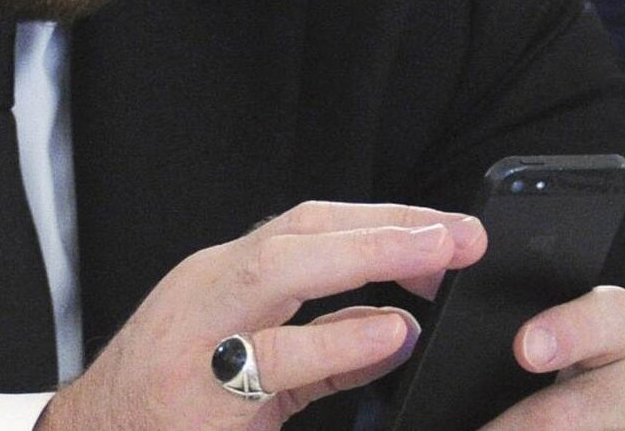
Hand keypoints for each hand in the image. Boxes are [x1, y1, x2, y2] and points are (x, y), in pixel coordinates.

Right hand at [37, 201, 486, 430]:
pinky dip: (337, 344)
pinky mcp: (199, 396)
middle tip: (459, 235)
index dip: (379, 219)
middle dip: (383, 227)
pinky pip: (274, 359)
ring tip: (435, 265)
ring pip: (278, 273)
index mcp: (218, 280)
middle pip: (297, 235)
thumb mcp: (244, 365)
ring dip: (364, 260)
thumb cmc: (165, 407)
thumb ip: (317, 349)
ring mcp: (196, 340)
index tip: (445, 226)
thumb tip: (395, 327)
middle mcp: (205, 294)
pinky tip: (388, 338)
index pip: (305, 227)